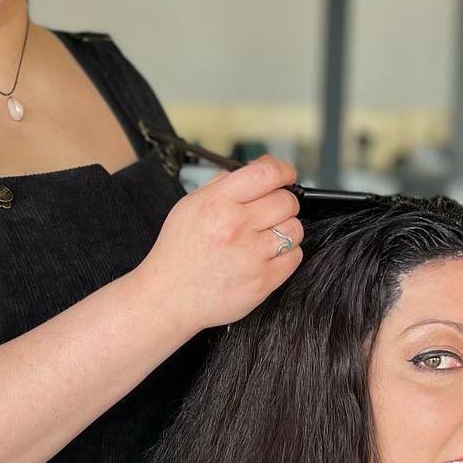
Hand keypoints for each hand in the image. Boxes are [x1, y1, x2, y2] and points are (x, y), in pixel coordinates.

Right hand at [133, 156, 303, 332]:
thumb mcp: (190, 205)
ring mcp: (252, 255)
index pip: (267, 174)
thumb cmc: (178, 252)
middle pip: (287, 201)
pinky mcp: (263, 281)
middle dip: (282, 203)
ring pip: (294, 229)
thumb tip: (261, 165)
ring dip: (285, 230)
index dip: (284, 171)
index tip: (287, 175)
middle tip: (269, 212)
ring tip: (264, 237)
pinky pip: (294, 257)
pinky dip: (285, 255)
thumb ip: (225, 182)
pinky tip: (264, 256)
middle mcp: (236, 226)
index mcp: (217, 203)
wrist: (167, 297)